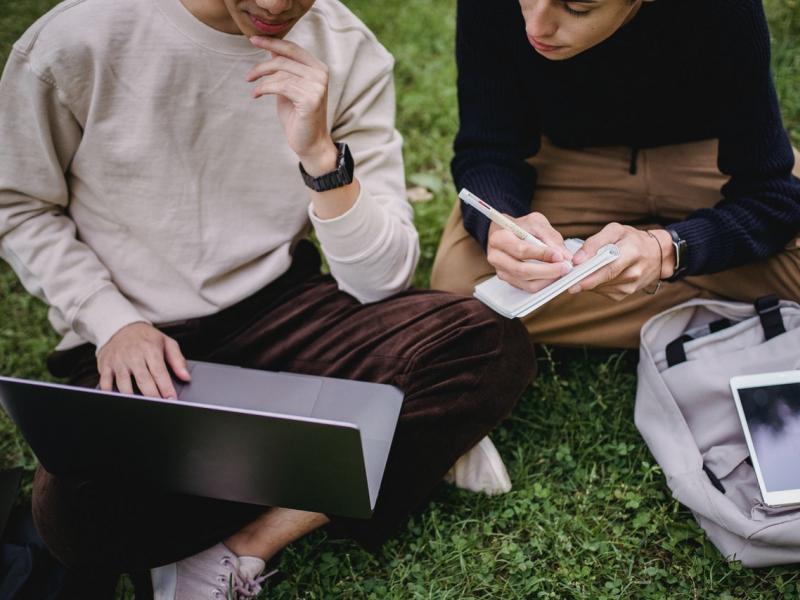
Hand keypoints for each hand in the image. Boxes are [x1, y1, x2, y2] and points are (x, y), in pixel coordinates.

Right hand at [97, 322, 190, 398]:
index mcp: (150, 350)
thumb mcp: (166, 343)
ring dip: (132, 398)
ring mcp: (118, 361)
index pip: (159, 372)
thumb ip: (177, 360)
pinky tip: (118, 400)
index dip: (166, 388)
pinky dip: (110, 393)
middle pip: (143, 381)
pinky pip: (105, 383)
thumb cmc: (146, 338)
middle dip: (152, 396)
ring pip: (124, 385)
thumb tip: (186, 377)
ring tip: (141, 406)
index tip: (171, 400)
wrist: (121, 326)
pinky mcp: (105, 365)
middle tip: (159, 407)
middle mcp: (133, 356)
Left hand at [247, 36, 337, 175]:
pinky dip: (264, 89)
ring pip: (280, 73)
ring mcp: (317, 86)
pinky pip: (280, 86)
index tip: (253, 39)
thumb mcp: (288, 88)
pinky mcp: (310, 98)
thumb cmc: (297, 117)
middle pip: (284, 59)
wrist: (310, 143)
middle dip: (262, 66)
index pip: (292, 48)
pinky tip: (257, 94)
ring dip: (262, 80)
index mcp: (318, 68)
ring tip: (254, 89)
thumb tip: (271, 49)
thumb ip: (284, 69)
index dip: (272, 42)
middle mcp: (320, 74)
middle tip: (248, 76)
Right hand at [487, 212, 574, 292]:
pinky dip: (544, 284)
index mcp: (499, 239)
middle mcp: (496, 258)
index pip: (521, 250)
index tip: (560, 256)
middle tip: (565, 267)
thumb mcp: (535, 222)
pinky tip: (554, 275)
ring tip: (562, 271)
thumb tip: (565, 256)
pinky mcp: (509, 281)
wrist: (508, 233)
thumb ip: (550, 237)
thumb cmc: (522, 226)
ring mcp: (501, 272)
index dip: (542, 254)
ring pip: (527, 283)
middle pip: (522, 270)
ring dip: (548, 279)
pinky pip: (528, 288)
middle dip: (548, 271)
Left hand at [569, 223, 674, 300]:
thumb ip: (595, 242)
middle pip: (602, 280)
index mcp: (631, 252)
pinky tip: (597, 276)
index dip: (589, 274)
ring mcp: (630, 286)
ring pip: (600, 287)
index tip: (572, 277)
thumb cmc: (632, 240)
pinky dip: (596, 285)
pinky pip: (603, 292)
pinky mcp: (625, 294)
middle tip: (567, 280)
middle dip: (583, 280)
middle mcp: (633, 272)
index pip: (608, 267)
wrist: (657, 254)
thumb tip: (577, 260)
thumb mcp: (615, 231)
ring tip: (583, 272)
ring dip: (588, 282)